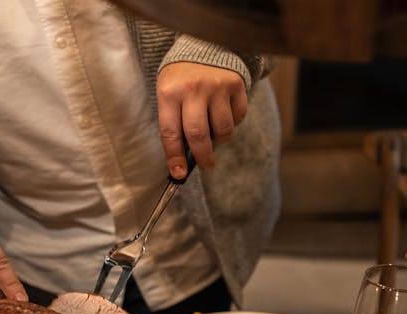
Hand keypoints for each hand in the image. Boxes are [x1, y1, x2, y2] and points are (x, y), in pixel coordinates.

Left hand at [156, 62, 247, 178]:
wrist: (204, 45)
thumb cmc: (180, 79)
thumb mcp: (168, 94)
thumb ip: (173, 123)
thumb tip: (182, 160)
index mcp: (169, 93)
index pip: (171, 133)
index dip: (175, 158)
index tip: (179, 174)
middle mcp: (194, 89)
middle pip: (199, 136)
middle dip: (203, 157)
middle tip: (206, 165)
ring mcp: (217, 86)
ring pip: (223, 130)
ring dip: (219, 139)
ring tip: (213, 131)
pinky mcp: (236, 84)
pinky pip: (238, 117)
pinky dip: (232, 122)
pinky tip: (224, 112)